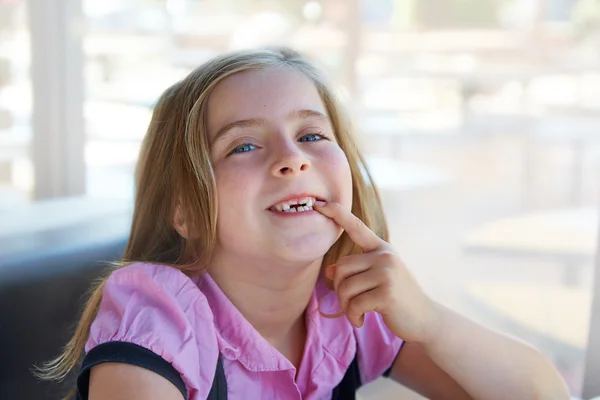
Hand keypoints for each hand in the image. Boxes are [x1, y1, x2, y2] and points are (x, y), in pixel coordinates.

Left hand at [315, 201, 437, 341]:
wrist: (424, 319)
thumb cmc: (397, 298)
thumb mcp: (377, 279)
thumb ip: (355, 271)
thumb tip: (330, 271)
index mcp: (381, 249)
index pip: (356, 227)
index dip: (337, 214)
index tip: (320, 204)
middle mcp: (385, 256)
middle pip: (342, 268)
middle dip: (339, 290)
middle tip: (349, 305)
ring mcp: (387, 273)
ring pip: (345, 288)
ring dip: (346, 306)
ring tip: (356, 314)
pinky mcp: (387, 293)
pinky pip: (354, 304)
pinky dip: (353, 317)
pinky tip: (361, 321)